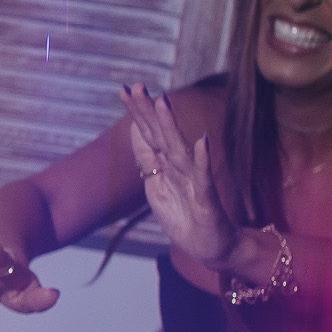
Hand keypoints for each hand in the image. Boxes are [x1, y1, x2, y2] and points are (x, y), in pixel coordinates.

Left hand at [120, 83, 236, 270]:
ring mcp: (194, 180)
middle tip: (137, 86)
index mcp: (165, 163)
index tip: (123, 89)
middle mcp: (179, 166)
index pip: (148, 132)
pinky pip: (204, 178)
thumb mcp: (155, 184)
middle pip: (161, 134)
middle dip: (149, 110)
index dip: (137, 112)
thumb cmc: (183, 215)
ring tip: (162, 102)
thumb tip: (135, 128)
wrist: (209, 246)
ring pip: (179, 149)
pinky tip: (202, 142)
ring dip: (171, 126)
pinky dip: (203, 160)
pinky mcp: (207, 199)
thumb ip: (147, 157)